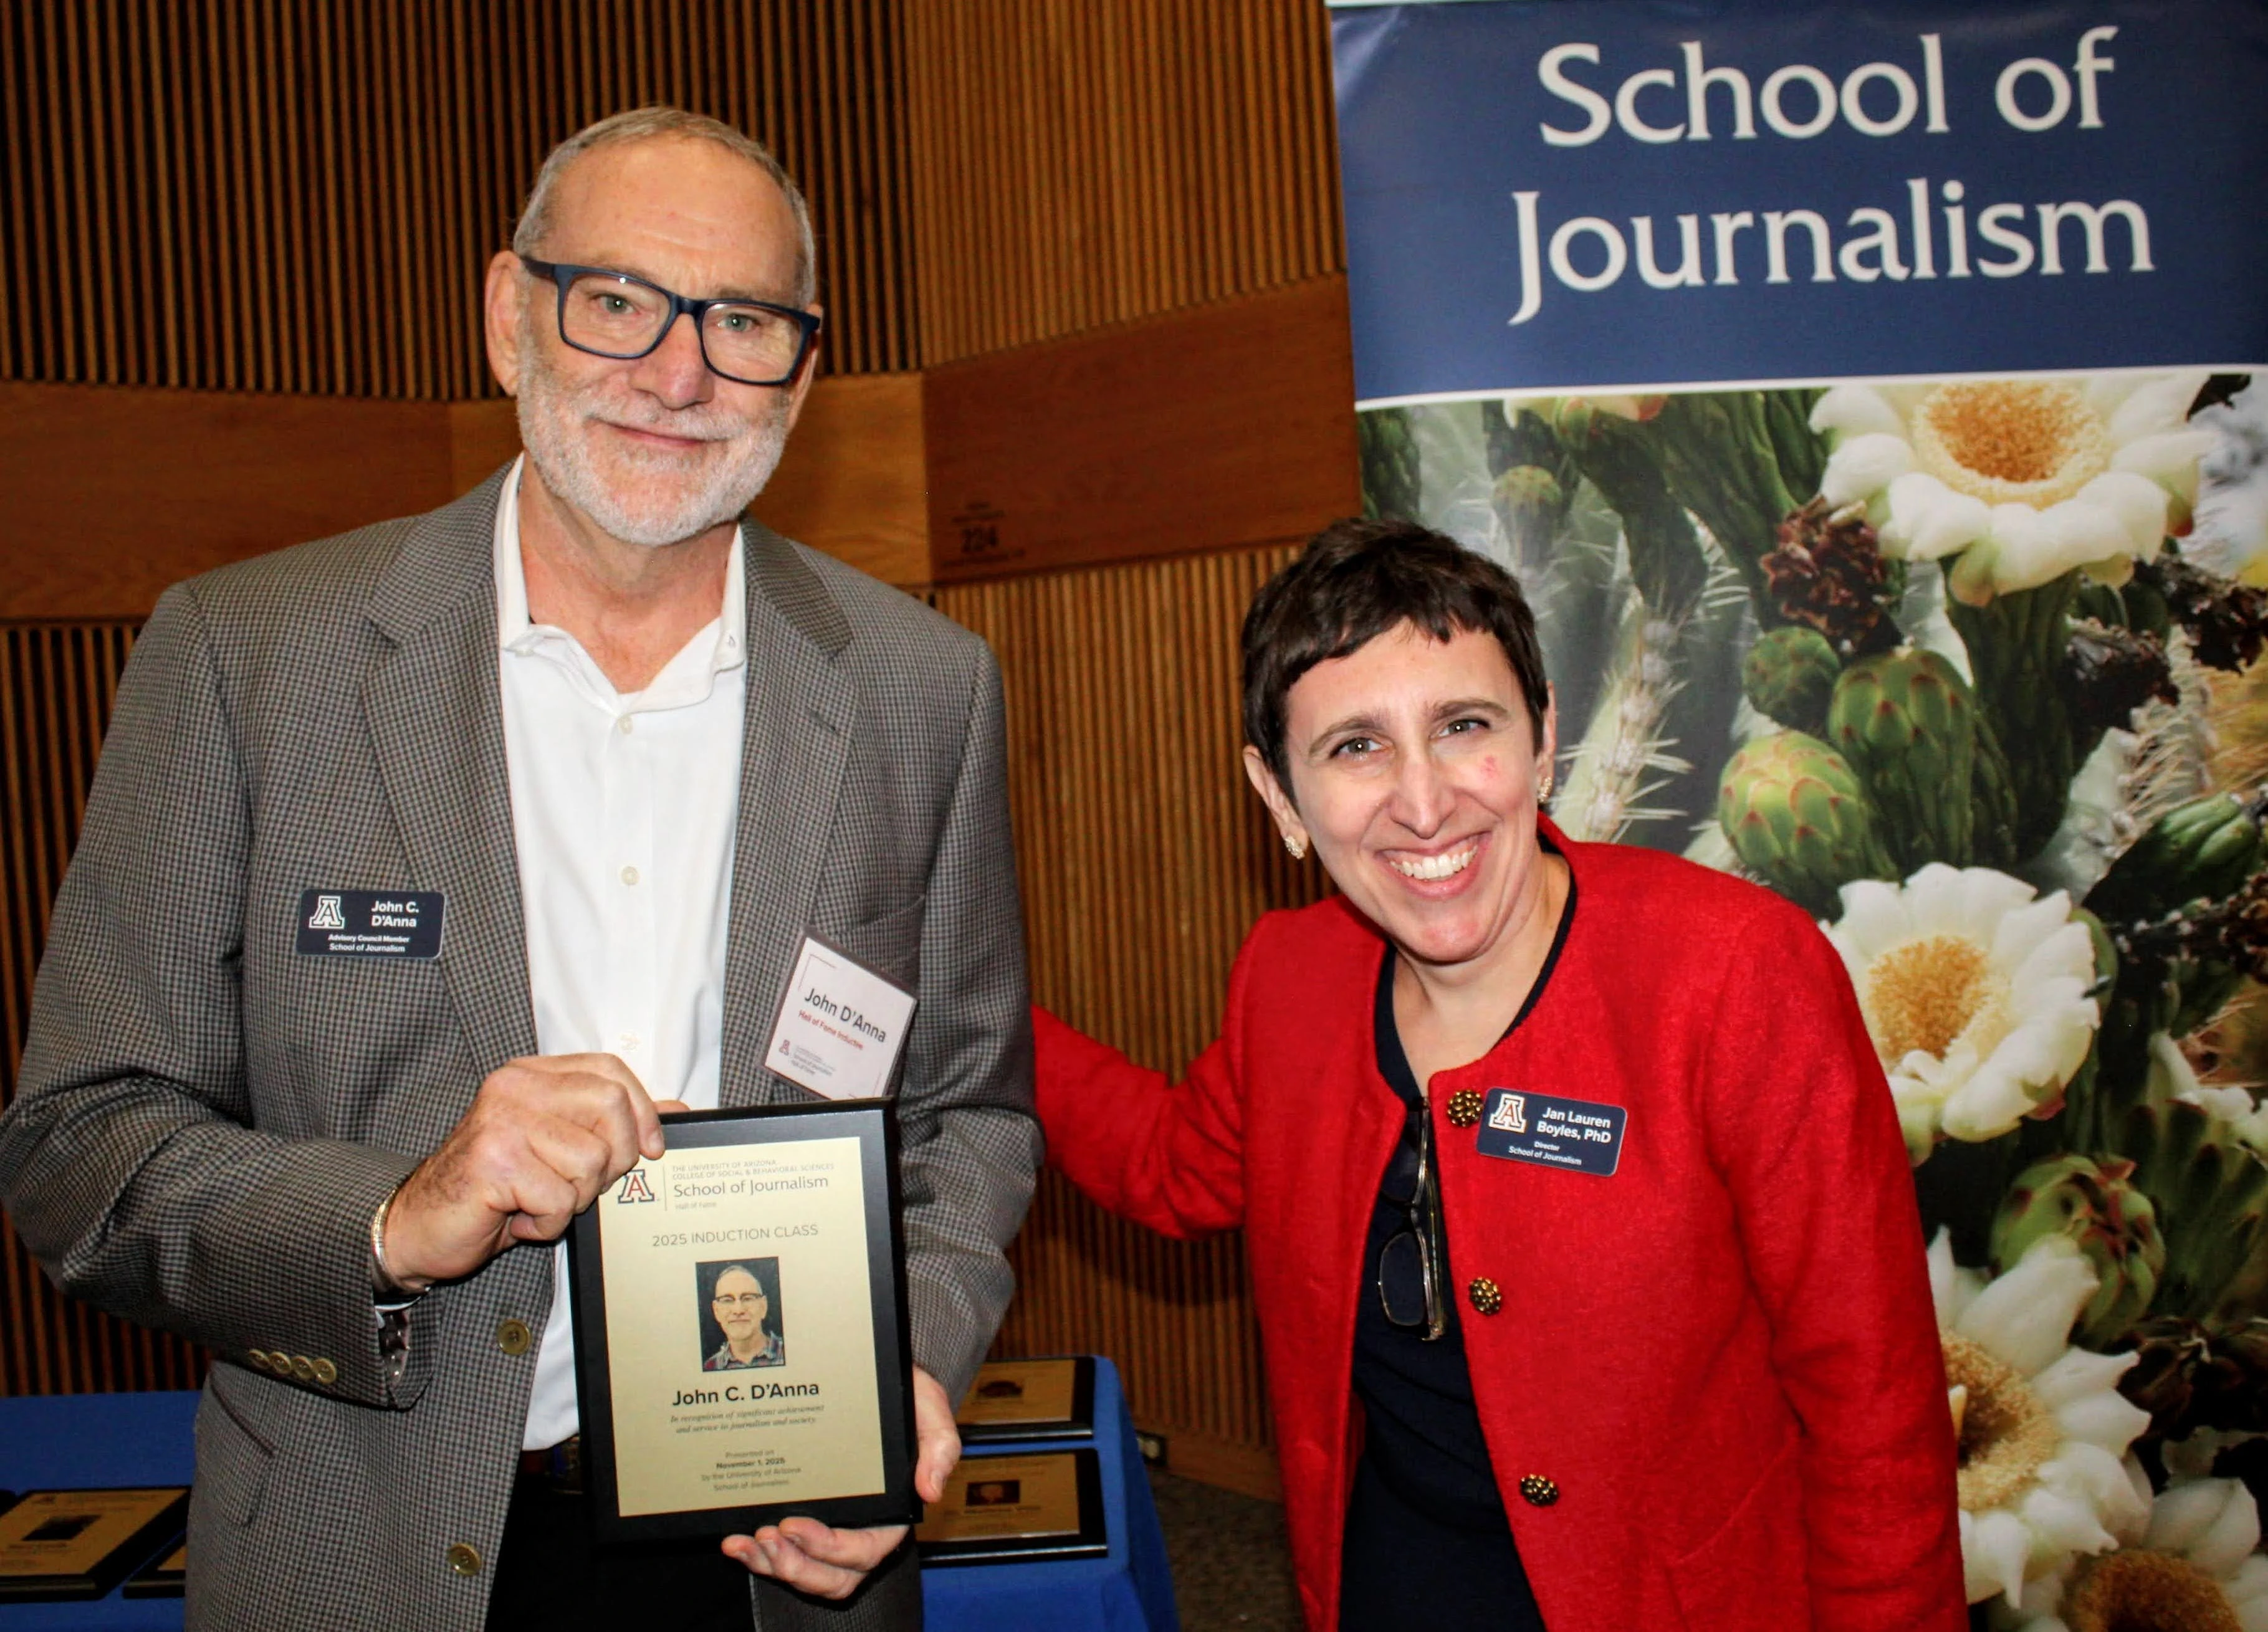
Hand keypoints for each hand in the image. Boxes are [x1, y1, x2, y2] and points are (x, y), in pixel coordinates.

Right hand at [381, 1053, 684, 1286]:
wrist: (418, 1226)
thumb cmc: (490, 1190)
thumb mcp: (555, 1147)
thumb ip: (608, 1124)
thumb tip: (676, 1110)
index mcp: (532, 1076)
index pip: (611, 1071)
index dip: (643, 1111)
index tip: (651, 1150)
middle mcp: (515, 1089)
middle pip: (611, 1108)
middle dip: (614, 1160)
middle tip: (581, 1185)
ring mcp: (503, 1122)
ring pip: (591, 1160)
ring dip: (575, 1198)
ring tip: (539, 1201)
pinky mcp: (495, 1162)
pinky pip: (561, 1199)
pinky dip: (548, 1223)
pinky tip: (518, 1218)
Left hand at [721, 1365, 959, 1597]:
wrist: (867, 1372)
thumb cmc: (899, 1392)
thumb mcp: (927, 1405)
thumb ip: (939, 1443)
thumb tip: (929, 1490)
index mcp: (891, 1512)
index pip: (866, 1549)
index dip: (830, 1548)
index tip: (796, 1524)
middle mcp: (859, 1528)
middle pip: (833, 1575)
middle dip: (796, 1566)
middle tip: (768, 1538)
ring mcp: (829, 1527)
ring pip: (805, 1572)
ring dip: (773, 1566)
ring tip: (747, 1543)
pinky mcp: (802, 1520)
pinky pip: (782, 1555)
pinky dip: (756, 1557)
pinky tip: (736, 1541)